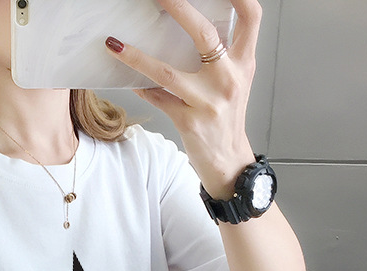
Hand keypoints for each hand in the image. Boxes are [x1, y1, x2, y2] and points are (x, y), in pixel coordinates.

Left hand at [105, 0, 262, 196]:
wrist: (228, 160)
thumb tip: (187, 25)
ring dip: (137, 56)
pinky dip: (142, 87)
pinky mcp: (189, 121)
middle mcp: (229, 78)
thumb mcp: (234, 81)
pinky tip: (128, 79)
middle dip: (178, 8)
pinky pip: (158, 98)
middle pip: (204, 34)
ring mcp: (208, 101)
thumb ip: (220, 55)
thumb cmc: (226, 117)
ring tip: (115, 44)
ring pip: (167, 71)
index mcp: (244, 62)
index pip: (251, 16)